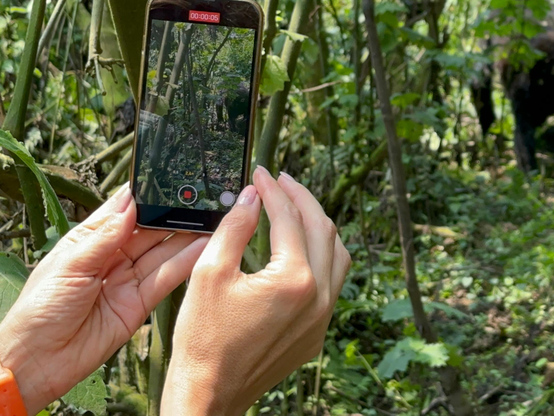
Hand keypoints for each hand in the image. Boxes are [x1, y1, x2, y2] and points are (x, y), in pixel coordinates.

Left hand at [0, 184, 207, 413]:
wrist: (37, 362)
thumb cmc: (39, 310)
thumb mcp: (69, 265)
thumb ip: (105, 237)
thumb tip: (131, 205)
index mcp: (88, 241)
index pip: (122, 211)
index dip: (144, 196)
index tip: (168, 179)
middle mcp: (111, 258)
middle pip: (149, 231)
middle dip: (172, 214)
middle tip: (199, 198)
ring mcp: (127, 280)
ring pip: (162, 253)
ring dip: (186, 237)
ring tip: (212, 219)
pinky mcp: (140, 304)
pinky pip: (166, 279)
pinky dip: (186, 264)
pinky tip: (204, 247)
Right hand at [161, 167, 350, 415]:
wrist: (209, 394)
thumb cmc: (203, 339)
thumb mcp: (209, 274)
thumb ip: (234, 227)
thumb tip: (251, 195)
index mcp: (294, 280)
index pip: (289, 218)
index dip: (273, 190)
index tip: (260, 172)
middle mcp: (319, 297)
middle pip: (323, 228)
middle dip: (301, 198)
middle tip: (280, 181)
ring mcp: (322, 317)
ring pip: (337, 254)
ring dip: (318, 225)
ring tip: (294, 207)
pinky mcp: (318, 331)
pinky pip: (332, 282)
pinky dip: (321, 255)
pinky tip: (300, 247)